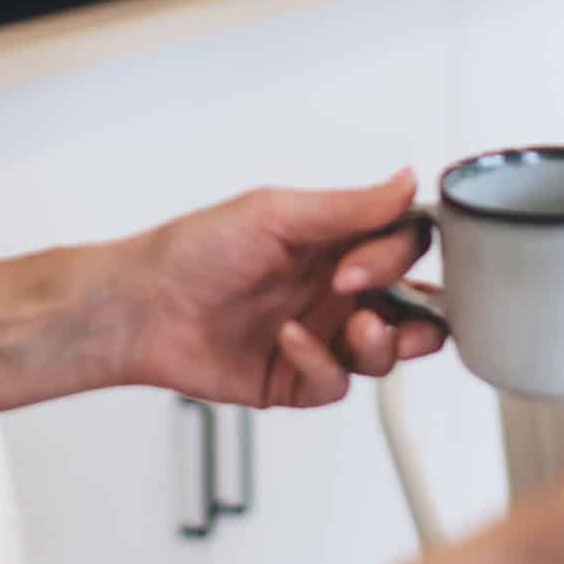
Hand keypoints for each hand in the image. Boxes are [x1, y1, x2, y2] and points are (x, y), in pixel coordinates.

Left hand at [118, 172, 444, 408]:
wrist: (140, 308)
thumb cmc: (193, 250)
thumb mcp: (276, 214)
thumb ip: (350, 207)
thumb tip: (406, 180)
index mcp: (336, 239)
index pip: (405, 244)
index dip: (399, 257)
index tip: (359, 264)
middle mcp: (335, 287)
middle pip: (412, 304)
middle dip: (422, 313)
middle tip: (392, 310)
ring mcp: (321, 334)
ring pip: (387, 351)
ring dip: (384, 343)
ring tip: (358, 329)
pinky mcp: (297, 378)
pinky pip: (337, 382)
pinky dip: (322, 363)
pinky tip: (290, 341)